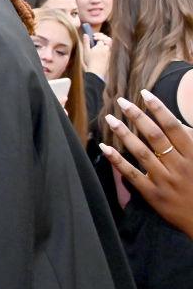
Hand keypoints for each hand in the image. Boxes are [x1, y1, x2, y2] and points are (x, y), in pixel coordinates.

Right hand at [84, 33, 110, 77]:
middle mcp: (106, 49)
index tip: (93, 37)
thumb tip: (85, 35)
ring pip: (109, 45)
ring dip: (104, 43)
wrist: (96, 72)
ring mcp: (109, 54)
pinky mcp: (109, 58)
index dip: (97, 36)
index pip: (101, 38)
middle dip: (103, 37)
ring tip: (98, 45)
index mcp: (101, 46)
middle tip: (96, 38)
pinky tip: (99, 51)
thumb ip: (86, 42)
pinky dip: (104, 48)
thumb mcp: (86, 51)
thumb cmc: (90, 62)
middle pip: (108, 40)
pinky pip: (109, 50)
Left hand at [99, 91, 192, 238]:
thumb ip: (192, 141)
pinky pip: (132, 175)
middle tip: (121, 101)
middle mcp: (180, 166)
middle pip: (155, 136)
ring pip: (141, 153)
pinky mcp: (153, 195)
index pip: (173, 127)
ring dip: (124, 134)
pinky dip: (117, 161)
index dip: (159, 109)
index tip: (144, 93)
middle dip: (137, 116)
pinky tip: (105, 147)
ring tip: (110, 118)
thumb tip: (177, 122)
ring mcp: (165, 181)